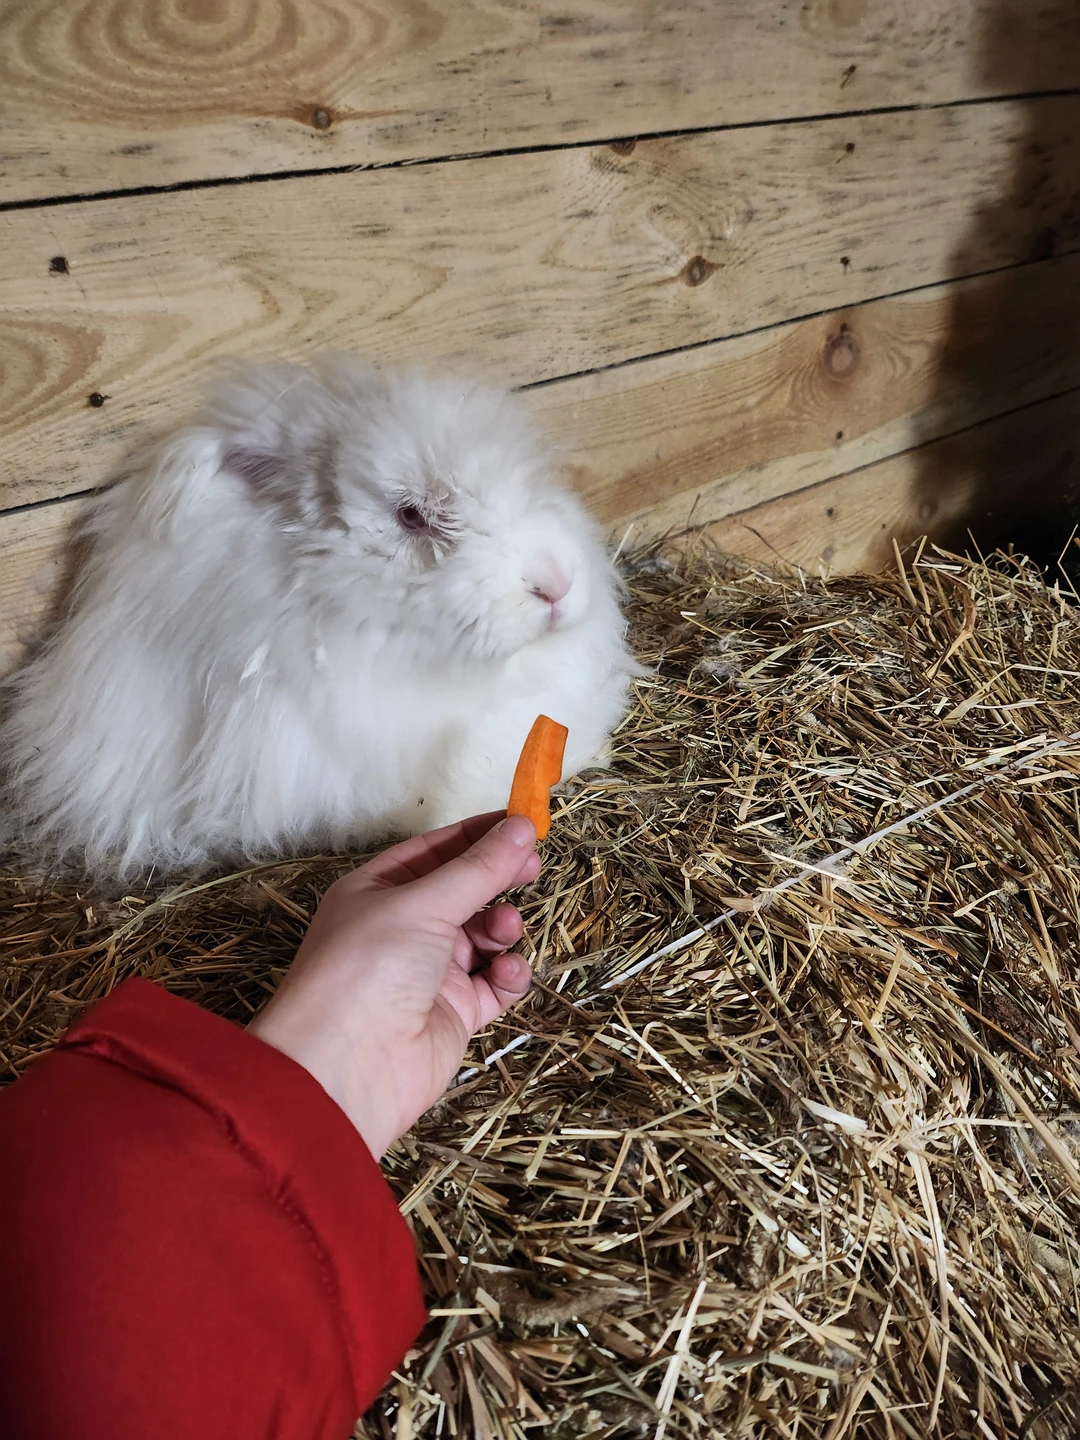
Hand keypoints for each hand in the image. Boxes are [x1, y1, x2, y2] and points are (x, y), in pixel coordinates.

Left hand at [249, 813, 539, 1157]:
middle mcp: (401, 929)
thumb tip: (521, 826)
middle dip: (498, 878)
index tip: (522, 822)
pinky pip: (493, 984)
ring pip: (482, 936)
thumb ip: (479, 868)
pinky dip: (506, 974)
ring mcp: (428, 973)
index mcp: (377, 892)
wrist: (347, 1069)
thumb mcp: (424, 904)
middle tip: (532, 866)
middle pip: (462, 891)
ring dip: (502, 926)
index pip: (434, 851)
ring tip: (504, 928)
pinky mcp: (453, 1014)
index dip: (477, 835)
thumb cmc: (368, 969)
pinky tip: (505, 972)